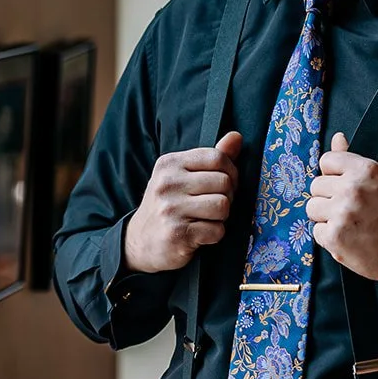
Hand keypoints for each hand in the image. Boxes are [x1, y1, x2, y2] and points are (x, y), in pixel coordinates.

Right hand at [124, 131, 243, 273]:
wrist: (140, 242)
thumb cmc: (167, 206)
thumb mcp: (182, 177)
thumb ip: (211, 158)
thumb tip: (237, 136)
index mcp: (169, 164)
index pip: (216, 157)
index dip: (231, 172)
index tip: (224, 184)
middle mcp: (167, 183)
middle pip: (224, 182)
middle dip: (227, 196)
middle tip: (213, 206)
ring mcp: (171, 209)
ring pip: (223, 206)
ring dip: (221, 217)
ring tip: (206, 219)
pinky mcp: (177, 234)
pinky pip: (217, 230)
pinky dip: (215, 235)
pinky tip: (200, 234)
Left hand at [307, 132, 377, 288]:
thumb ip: (353, 159)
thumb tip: (338, 137)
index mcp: (364, 170)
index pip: (327, 160)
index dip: (334, 175)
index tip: (344, 186)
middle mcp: (351, 189)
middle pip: (316, 186)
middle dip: (329, 197)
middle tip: (350, 209)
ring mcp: (342, 213)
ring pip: (312, 207)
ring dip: (325, 217)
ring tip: (348, 223)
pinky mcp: (334, 237)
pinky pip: (316, 231)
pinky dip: (329, 236)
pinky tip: (348, 238)